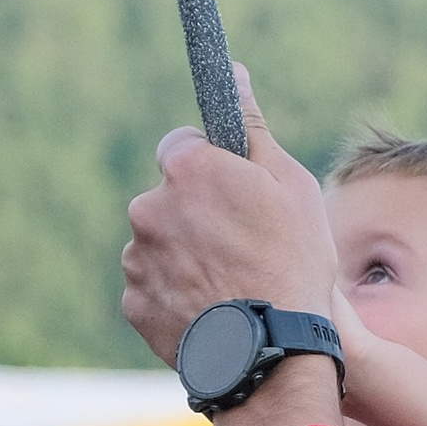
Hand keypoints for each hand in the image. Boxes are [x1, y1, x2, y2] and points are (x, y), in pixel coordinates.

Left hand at [122, 70, 341, 365]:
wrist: (273, 353)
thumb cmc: (292, 263)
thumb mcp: (290, 185)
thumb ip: (252, 127)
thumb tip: (233, 72)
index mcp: (187, 169)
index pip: (181, 148)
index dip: (211, 169)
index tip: (234, 194)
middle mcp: (149, 207)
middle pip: (169, 199)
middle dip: (196, 215)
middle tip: (241, 247)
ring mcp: (136, 259)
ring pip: (159, 245)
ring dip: (185, 257)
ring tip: (232, 287)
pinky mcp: (133, 303)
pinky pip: (153, 289)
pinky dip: (177, 297)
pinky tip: (214, 311)